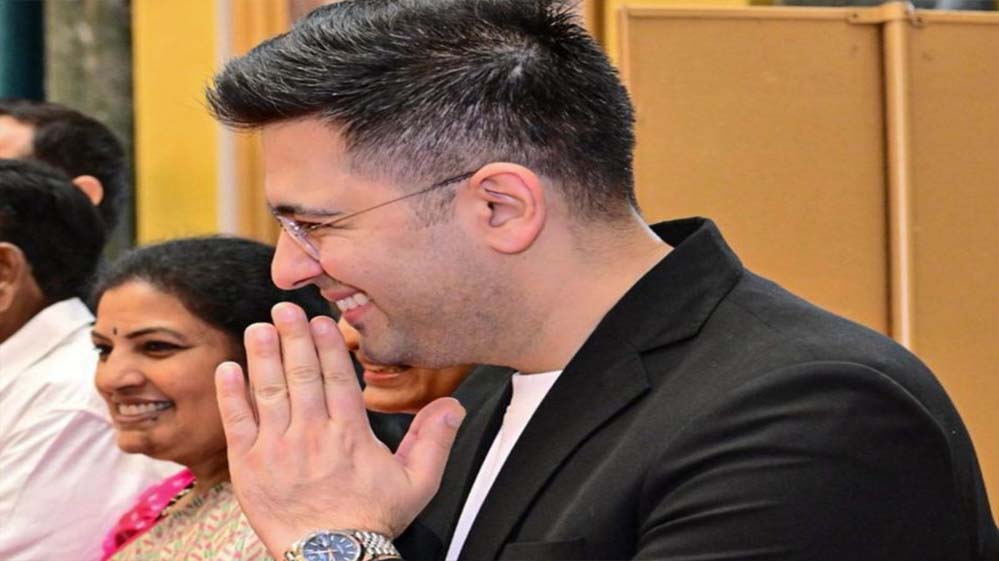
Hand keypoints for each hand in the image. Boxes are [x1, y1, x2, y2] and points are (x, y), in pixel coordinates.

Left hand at [215, 302, 465, 557]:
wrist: (333, 559)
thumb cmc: (373, 520)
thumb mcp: (418, 483)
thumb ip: (436, 440)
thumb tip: (453, 405)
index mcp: (350, 434)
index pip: (337, 377)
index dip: (328, 344)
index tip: (321, 319)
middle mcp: (312, 435)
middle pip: (301, 375)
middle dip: (293, 337)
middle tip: (284, 308)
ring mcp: (277, 449)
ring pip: (269, 392)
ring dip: (262, 356)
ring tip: (259, 327)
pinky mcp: (250, 466)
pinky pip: (237, 423)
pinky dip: (231, 395)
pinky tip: (228, 368)